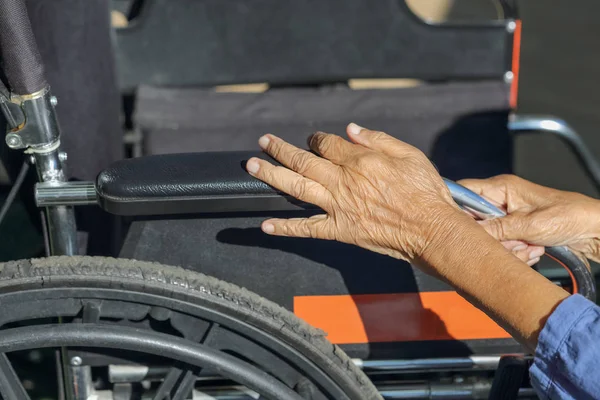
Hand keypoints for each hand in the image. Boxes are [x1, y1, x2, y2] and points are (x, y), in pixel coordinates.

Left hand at [245, 123, 464, 264]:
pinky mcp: (340, 231)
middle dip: (279, 150)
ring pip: (297, 188)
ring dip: (272, 176)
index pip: (327, 144)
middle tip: (263, 142)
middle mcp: (343, 181)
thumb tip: (350, 130)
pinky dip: (285, 227)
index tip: (312, 140)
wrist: (432, 231)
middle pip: (303, 161)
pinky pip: (307, 229)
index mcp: (360, 160)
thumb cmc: (425, 192)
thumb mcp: (409, 154)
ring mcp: (339, 207)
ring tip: (253, 167)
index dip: (316, 140)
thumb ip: (377, 139)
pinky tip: (266, 225)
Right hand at [459, 174, 599, 264]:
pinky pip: (502, 244)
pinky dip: (515, 252)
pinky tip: (532, 251)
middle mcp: (500, 200)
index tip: (456, 227)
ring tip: (529, 247)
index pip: (463, 191)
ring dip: (507, 248)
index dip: (455, 208)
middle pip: (474, 220)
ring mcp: (507, 216)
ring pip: (488, 236)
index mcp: (501, 188)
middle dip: (490, 237)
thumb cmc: (570, 216)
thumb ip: (496, 229)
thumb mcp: (530, 225)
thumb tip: (467, 233)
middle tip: (511, 242)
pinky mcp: (514, 230)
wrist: (594, 230)